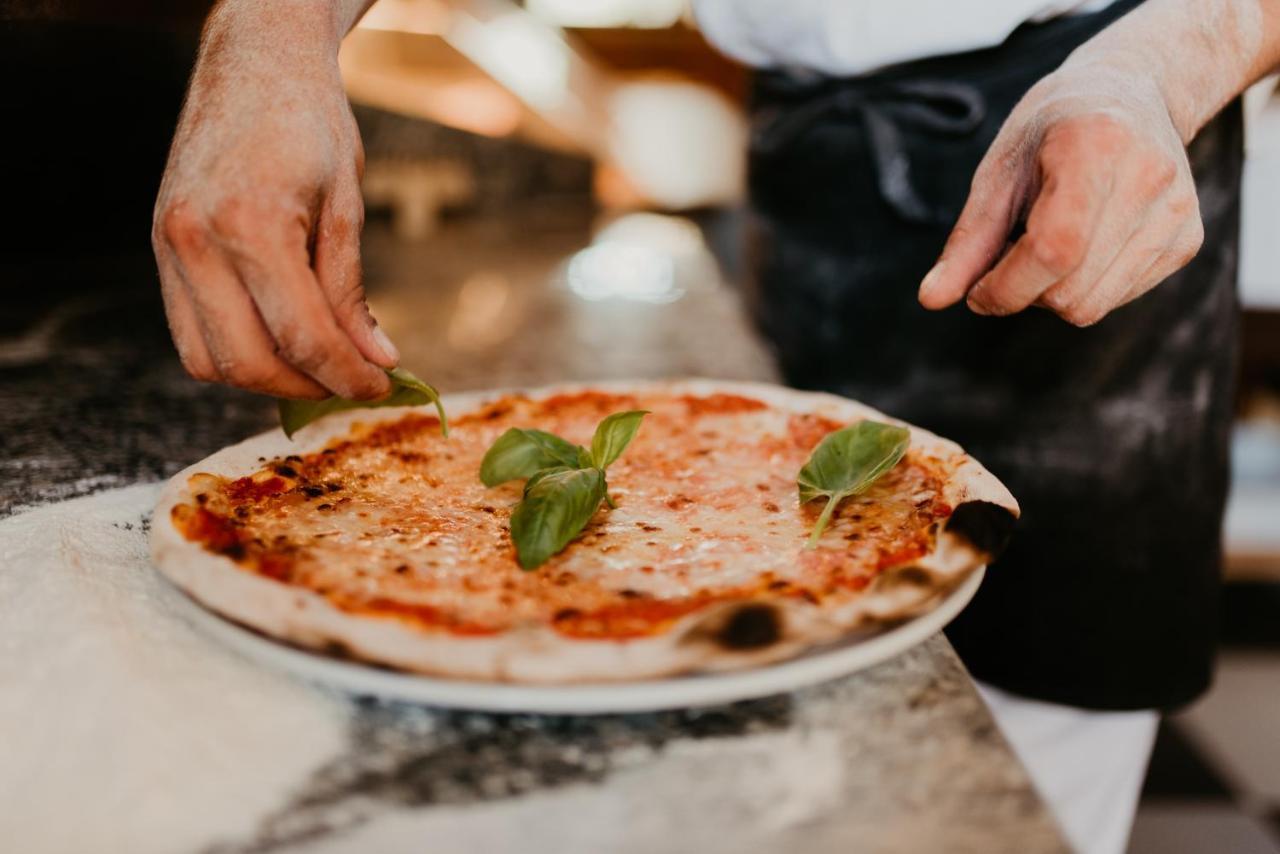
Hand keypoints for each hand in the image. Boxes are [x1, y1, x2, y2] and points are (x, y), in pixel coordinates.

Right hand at [152, 6, 393, 398]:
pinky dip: (236, 351)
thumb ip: (352, 292)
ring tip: (319, 365)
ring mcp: (169, 247)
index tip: (381, 389)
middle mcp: (196, 242)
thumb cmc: (310, 123)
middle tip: (354, 384)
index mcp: (250, 225)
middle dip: (308, 387)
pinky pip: (191, 333)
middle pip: (248, 362)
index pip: (302, 336)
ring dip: (267, 378)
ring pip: (208, 361)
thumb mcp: (347, 206)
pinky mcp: (161, 249)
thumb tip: (375, 361)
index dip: (347, 376)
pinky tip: (281, 339)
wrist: (254, 62)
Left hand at [917, 58, 1202, 326]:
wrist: (1131, 93)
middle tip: (1010, 253)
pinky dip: (1084, 287)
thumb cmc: (1051, 131)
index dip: (1004, 288)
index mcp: (1095, 145)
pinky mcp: (1188, 238)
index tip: (976, 292)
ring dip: (1051, 293)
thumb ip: (968, 241)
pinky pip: (1117, 299)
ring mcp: (1176, 211)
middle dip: (1022, 290)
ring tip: (1047, 243)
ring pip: (1092, 305)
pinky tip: (1083, 243)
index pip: (1052, 250)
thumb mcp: (999, 172)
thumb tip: (930, 301)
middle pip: (1069, 290)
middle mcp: (1149, 176)